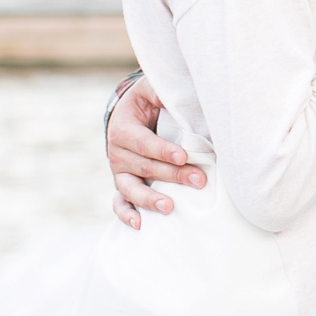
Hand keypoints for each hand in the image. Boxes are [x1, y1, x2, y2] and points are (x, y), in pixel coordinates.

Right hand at [105, 76, 206, 227]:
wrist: (130, 116)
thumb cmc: (146, 103)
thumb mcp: (151, 90)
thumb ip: (161, 92)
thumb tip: (179, 97)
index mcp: (123, 128)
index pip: (143, 142)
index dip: (163, 150)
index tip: (184, 156)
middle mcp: (117, 152)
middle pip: (144, 167)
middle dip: (172, 175)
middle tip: (199, 180)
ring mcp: (119, 172)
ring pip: (130, 189)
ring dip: (150, 199)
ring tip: (170, 206)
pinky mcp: (122, 185)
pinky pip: (120, 203)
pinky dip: (126, 215)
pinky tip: (140, 224)